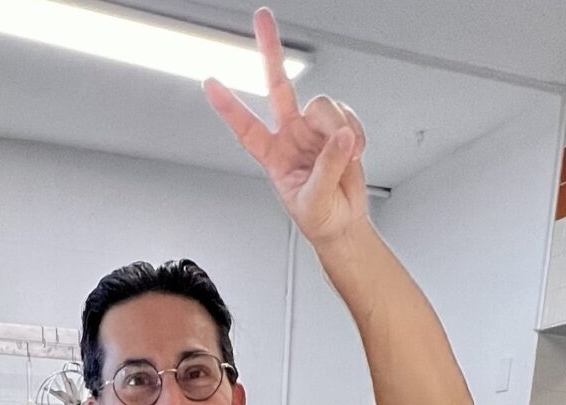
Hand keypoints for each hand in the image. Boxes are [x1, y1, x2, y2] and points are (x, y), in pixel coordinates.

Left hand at [203, 8, 367, 247]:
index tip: (210, 83)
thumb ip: (327, 167)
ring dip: (338, 127)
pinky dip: (356, 131)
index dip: (229, 106)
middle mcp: (290, 135)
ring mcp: (314, 130)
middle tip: (263, 19)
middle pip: (278, 85)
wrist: (343, 224)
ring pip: (322, 104)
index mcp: (273, 155)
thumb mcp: (314, 200)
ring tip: (347, 155)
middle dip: (270, 51)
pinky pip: (347, 114)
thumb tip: (341, 137)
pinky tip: (355, 151)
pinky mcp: (338, 129)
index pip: (246, 128)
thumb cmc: (319, 217)